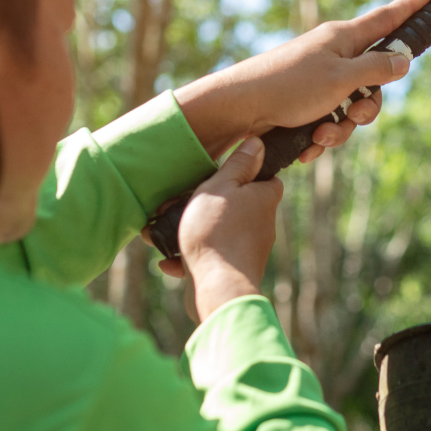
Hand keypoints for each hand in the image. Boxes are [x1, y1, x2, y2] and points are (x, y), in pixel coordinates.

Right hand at [157, 136, 282, 321]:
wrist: (218, 287)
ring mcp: (248, 250)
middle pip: (238, 206)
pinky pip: (210, 257)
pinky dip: (189, 257)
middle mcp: (261, 225)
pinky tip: (169, 262)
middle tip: (180, 204)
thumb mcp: (221, 187)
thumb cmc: (218, 232)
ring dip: (193, 231)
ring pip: (219, 232)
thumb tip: (259, 142)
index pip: (266, 180)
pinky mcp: (232, 270)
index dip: (248, 173)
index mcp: (264, 200)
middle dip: (209, 205)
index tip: (224, 174)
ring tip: (163, 231)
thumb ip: (238, 164)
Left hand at [174, 0, 430, 161]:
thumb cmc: (289, 85)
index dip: (411, 7)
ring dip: (340, 130)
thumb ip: (377, 69)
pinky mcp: (303, 104)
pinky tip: (307, 146)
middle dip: (367, 108)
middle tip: (354, 116)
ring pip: (350, 109)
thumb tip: (404, 58)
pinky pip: (328, 122)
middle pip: (373, 80)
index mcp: (343, 38)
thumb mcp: (342, 78)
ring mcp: (317, 80)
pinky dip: (320, 137)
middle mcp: (332, 56)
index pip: (387, 18)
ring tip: (319, 136)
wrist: (239, 109)